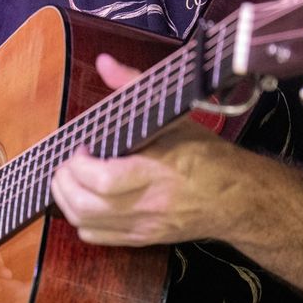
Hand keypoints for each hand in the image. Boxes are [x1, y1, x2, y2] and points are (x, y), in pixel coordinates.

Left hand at [50, 53, 238, 246]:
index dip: (81, 164)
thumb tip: (105, 63)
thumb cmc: (206, 157)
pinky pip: (95, 237)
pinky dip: (80, 219)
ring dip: (66, 199)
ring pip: (85, 224)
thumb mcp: (174, 115)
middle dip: (64, 181)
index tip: (83, 146)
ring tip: (72, 178)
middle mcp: (148, 204)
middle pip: (86, 206)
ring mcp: (143, 226)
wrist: (237, 199)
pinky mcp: (141, 239)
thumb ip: (134, 86)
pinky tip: (87, 198)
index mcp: (158, 171)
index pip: (105, 180)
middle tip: (69, 163)